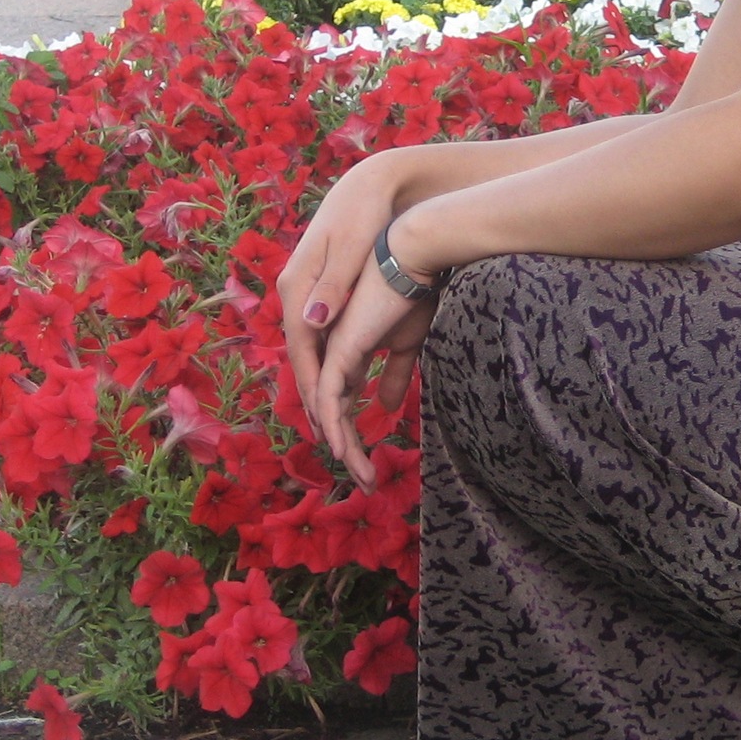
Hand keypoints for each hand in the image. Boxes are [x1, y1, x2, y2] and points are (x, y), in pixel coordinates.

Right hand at [276, 153, 408, 440]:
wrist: (377, 181)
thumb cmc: (367, 211)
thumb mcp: (351, 246)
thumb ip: (335, 284)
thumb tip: (313, 323)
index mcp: (298, 285)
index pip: (302, 347)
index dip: (313, 388)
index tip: (326, 423)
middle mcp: (300, 293)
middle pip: (306, 357)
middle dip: (318, 400)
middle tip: (334, 443)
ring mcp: (315, 294)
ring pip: (317, 352)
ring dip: (327, 390)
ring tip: (339, 429)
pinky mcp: (332, 294)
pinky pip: (330, 340)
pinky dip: (338, 368)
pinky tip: (351, 390)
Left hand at [307, 241, 438, 485]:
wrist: (412, 259)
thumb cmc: (412, 293)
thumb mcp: (406, 343)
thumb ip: (394, 375)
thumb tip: (385, 407)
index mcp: (345, 349)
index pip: (340, 397)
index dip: (349, 430)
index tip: (363, 458)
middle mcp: (331, 351)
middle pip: (330, 409)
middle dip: (348, 448)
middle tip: (366, 480)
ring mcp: (332, 349)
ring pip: (327, 408)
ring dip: (345, 446)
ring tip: (362, 476)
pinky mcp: (340, 347)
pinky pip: (330, 394)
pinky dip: (335, 424)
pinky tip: (343, 450)